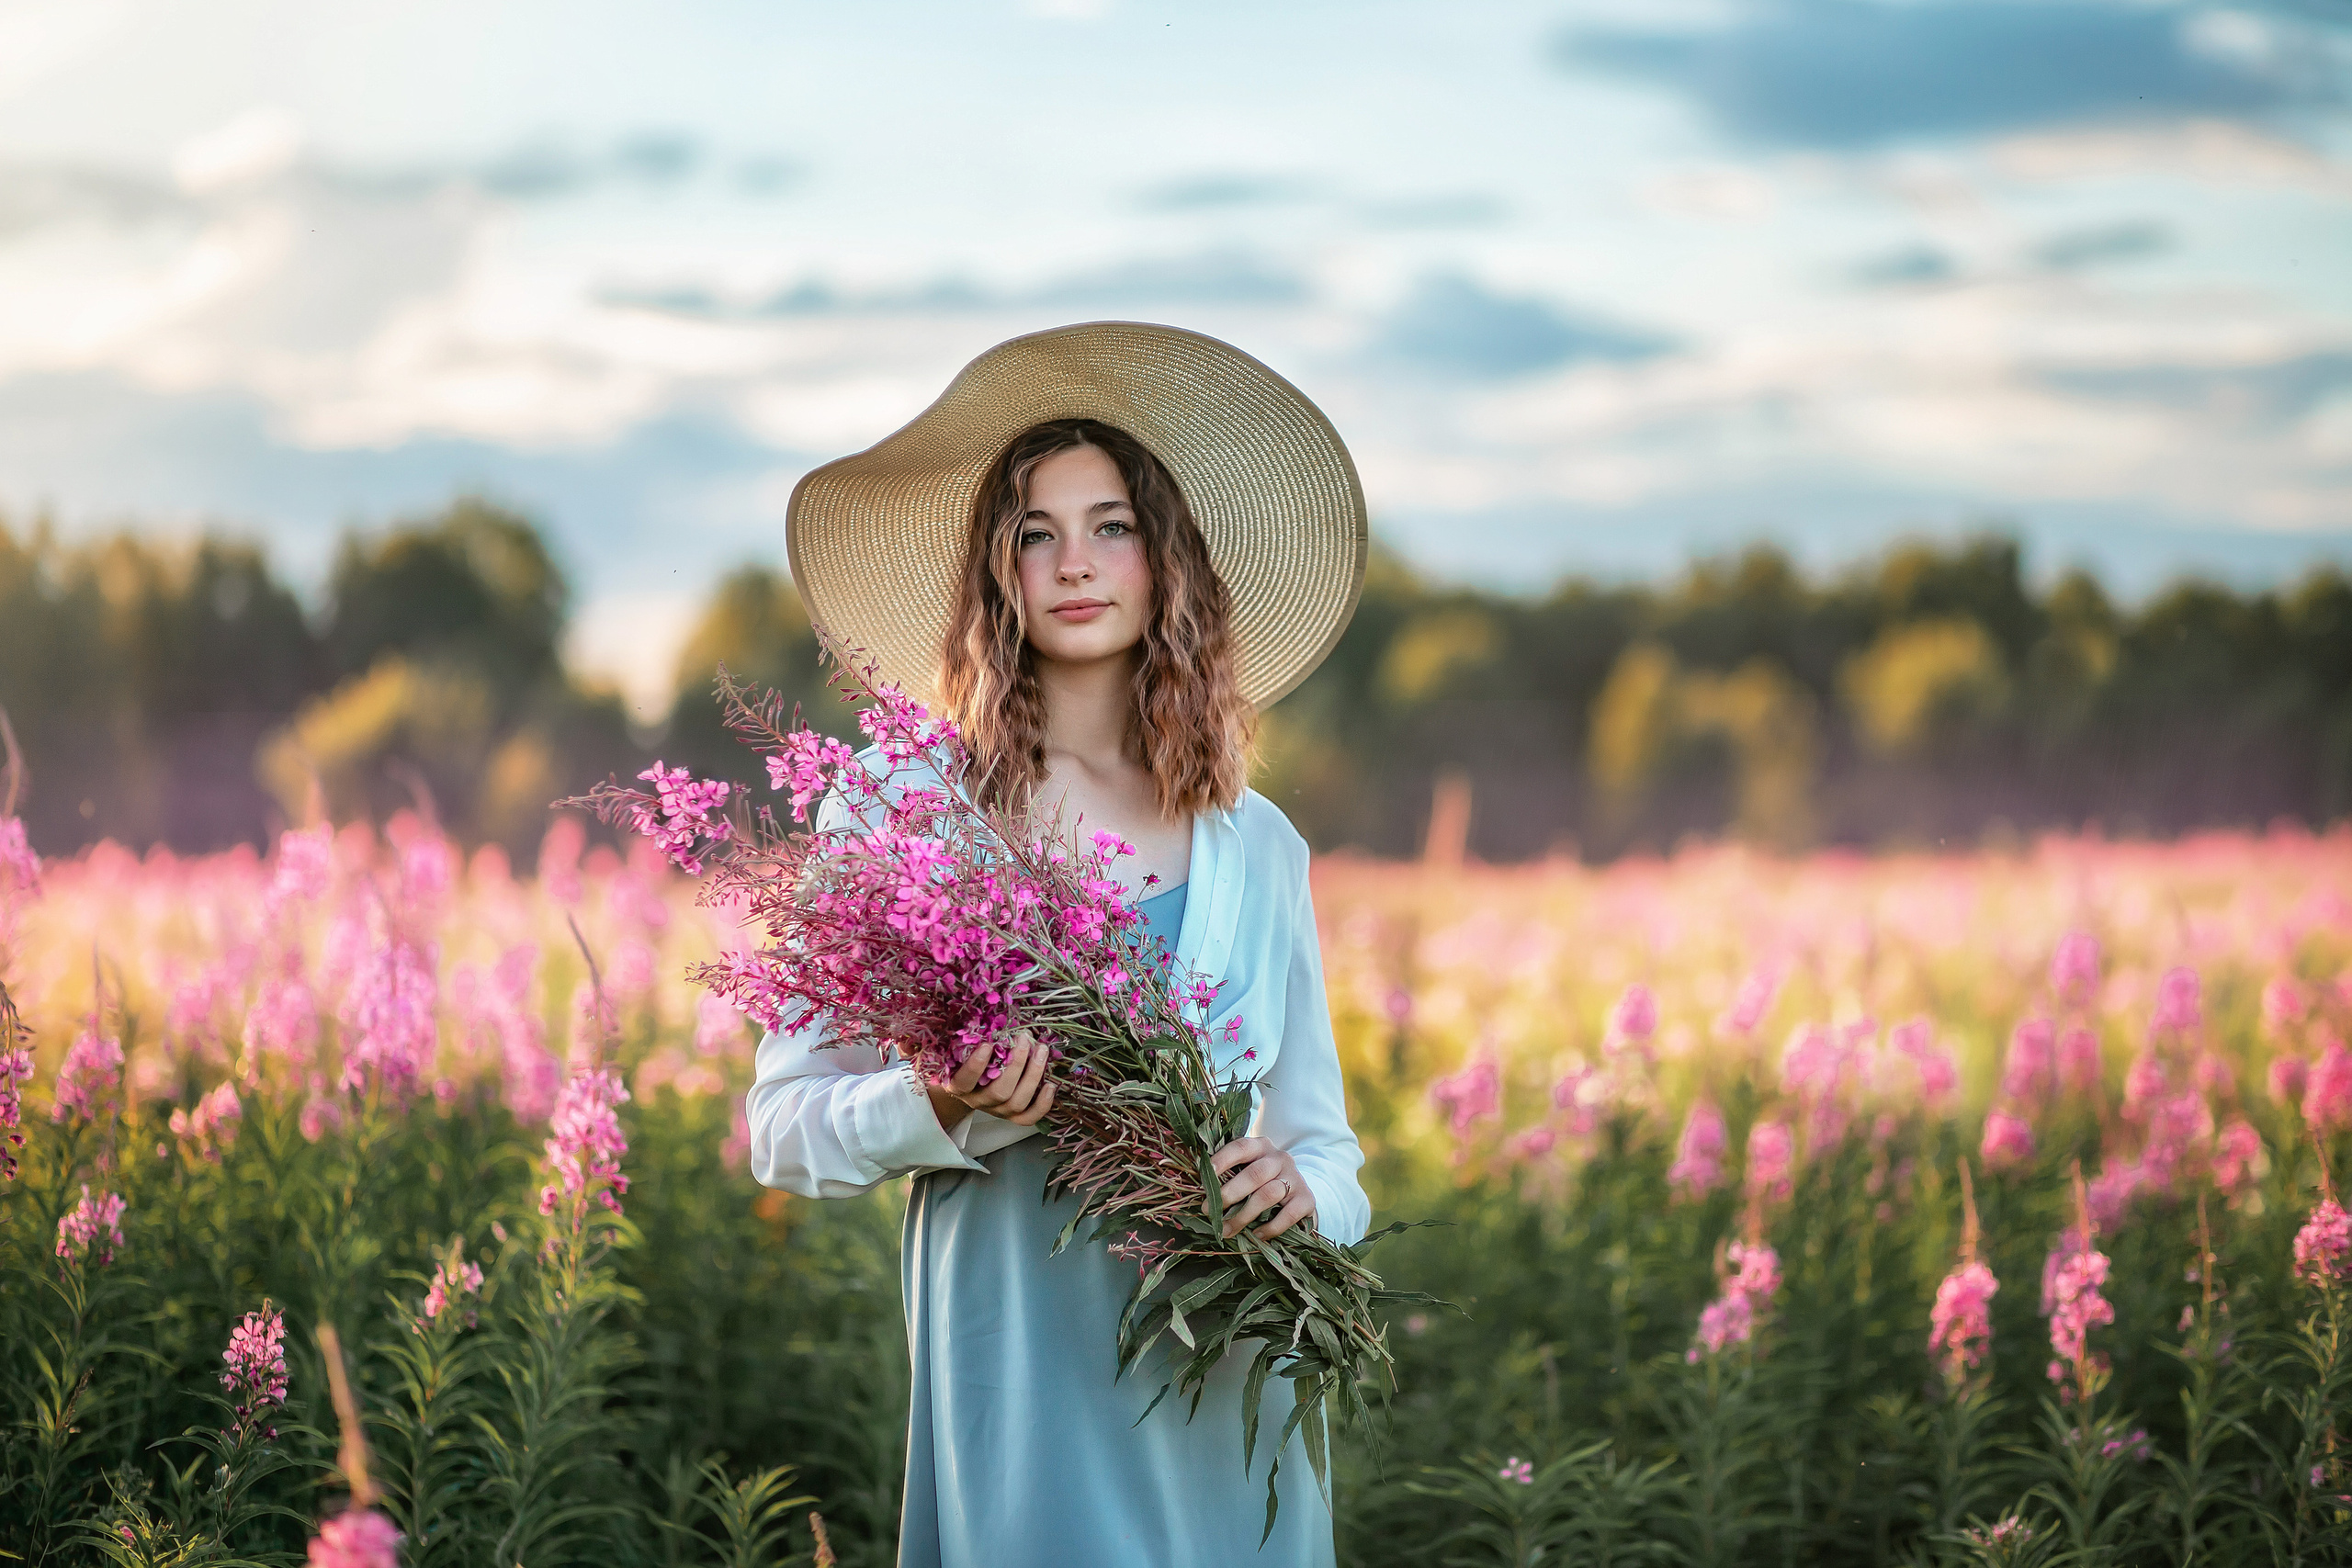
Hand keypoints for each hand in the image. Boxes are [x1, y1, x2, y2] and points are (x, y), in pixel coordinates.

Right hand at [925, 1029, 1055, 1132]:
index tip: (988, 1043)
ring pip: (1017, 1103)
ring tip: (1042, 1049)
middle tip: (1025, 1038)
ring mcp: (996, 1111)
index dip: (977, 1066)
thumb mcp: (936, 1051)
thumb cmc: (953, 1061)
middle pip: (999, 1093)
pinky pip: (1029, 1118)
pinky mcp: (1012, 1116)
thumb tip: (903, 1039)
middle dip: (1016, 1065)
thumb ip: (918, 1044)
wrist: (963, 1084)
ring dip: (1033, 1076)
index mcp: (955, 1086)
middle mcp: (976, 1102)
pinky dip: (1043, 1104)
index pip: (965, 1081)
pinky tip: (1051, 1083)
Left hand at [1209, 1137, 1314, 1239]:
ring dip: (1243, 1215)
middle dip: (1229, 1194)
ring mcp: (1295, 1178)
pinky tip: (1256, 1235)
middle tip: (1209, 1210)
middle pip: (1254, 1174)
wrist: (1298, 1193)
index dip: (1223, 1160)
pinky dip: (1270, 1228)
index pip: (1241, 1147)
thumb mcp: (1248, 1171)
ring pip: (1268, 1195)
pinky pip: (1288, 1215)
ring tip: (1226, 1229)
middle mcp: (1280, 1158)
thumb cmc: (1262, 1183)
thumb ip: (1229, 1176)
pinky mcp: (1306, 1199)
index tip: (1205, 1176)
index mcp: (1261, 1146)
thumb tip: (1201, 1193)